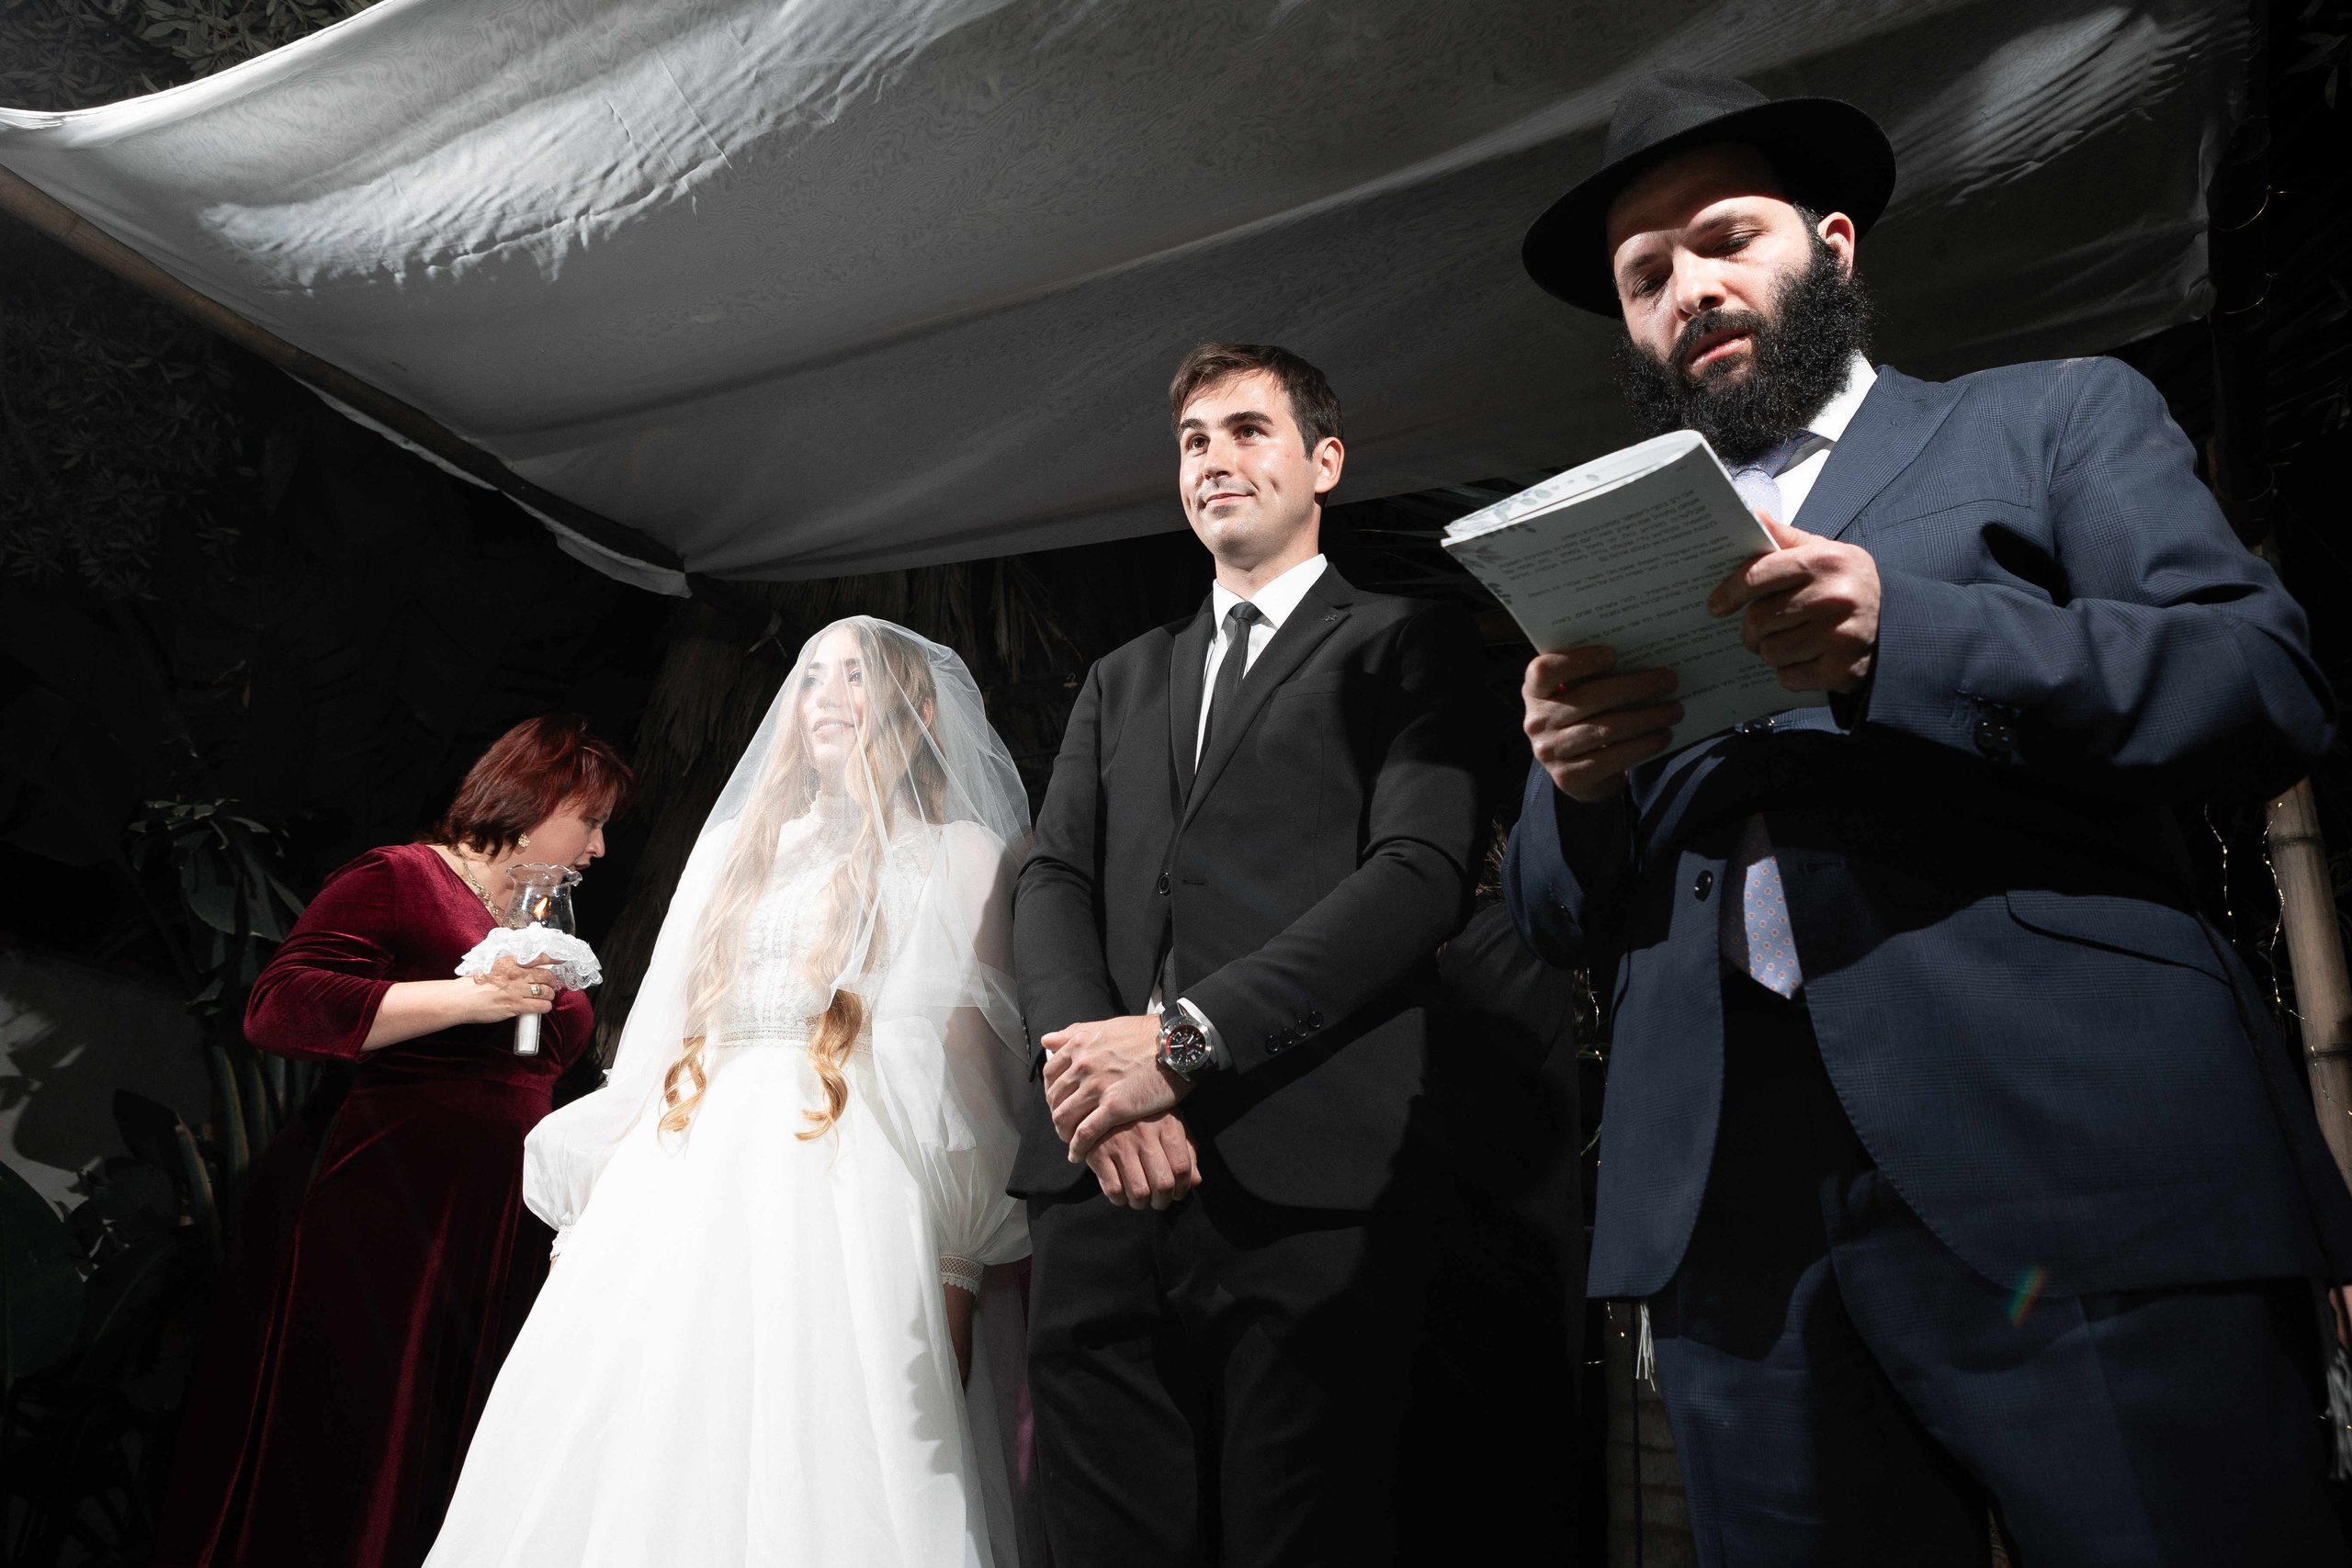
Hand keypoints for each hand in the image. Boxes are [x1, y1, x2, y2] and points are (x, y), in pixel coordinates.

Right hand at [459, 955, 557, 1023]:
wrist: (462, 999)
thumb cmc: (475, 983)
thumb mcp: (492, 965)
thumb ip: (510, 964)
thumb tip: (525, 964)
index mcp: (510, 961)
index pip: (539, 957)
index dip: (554, 959)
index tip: (560, 960)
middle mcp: (516, 974)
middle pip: (546, 976)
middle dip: (552, 981)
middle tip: (550, 985)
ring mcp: (517, 991)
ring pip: (546, 992)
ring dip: (550, 995)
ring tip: (546, 997)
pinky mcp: (516, 1006)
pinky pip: (540, 1006)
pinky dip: (545, 1007)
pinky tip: (542, 1007)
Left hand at [1041, 1014, 1185, 1160]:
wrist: (1176, 1044)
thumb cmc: (1146, 1034)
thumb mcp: (1104, 1026)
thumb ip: (1073, 1033)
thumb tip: (1047, 1039)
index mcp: (1079, 1045)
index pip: (1050, 1074)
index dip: (1051, 1091)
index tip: (1058, 1101)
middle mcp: (1083, 1065)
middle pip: (1054, 1098)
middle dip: (1056, 1112)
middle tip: (1065, 1123)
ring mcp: (1097, 1087)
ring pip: (1064, 1116)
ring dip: (1063, 1132)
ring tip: (1069, 1140)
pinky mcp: (1115, 1107)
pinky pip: (1085, 1133)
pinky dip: (1077, 1147)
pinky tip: (1077, 1155)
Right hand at [1085, 1112, 1202, 1208]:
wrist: (1102, 1101)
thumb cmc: (1144, 1115)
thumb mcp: (1171, 1122)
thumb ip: (1187, 1151)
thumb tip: (1195, 1182)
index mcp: (1166, 1124)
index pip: (1182, 1167)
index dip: (1183, 1188)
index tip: (1178, 1193)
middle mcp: (1144, 1133)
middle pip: (1163, 1184)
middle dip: (1163, 1201)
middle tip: (1160, 1200)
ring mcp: (1119, 1143)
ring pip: (1139, 1192)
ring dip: (1142, 1203)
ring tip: (1141, 1199)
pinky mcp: (1097, 1152)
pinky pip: (1113, 1190)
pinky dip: (1120, 1200)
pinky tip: (1123, 1192)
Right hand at [1522, 648, 1683, 801]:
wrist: (1575, 769)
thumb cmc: (1582, 717)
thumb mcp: (1576, 693)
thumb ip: (1593, 676)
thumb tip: (1642, 659)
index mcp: (1535, 691)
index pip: (1545, 670)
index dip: (1578, 661)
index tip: (1613, 655)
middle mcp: (1536, 721)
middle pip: (1590, 698)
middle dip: (1636, 687)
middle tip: (1669, 681)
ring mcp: (1550, 751)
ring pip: (1606, 729)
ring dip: (1648, 718)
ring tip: (1675, 710)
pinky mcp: (1570, 777)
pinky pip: (1612, 758)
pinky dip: (1643, 746)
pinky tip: (1662, 736)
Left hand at [1707, 519, 1879, 692]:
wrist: (1901, 625)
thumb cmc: (1849, 585)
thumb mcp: (1825, 552)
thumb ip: (1785, 538)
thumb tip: (1751, 511)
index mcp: (1825, 561)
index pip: (1758, 576)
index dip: (1730, 592)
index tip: (1717, 604)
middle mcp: (1834, 597)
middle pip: (1758, 619)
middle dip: (1750, 629)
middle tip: (1756, 629)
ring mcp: (1840, 636)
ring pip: (1770, 652)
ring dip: (1770, 651)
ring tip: (1787, 641)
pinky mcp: (1842, 670)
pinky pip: (1789, 677)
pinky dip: (1790, 673)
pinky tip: (1806, 659)